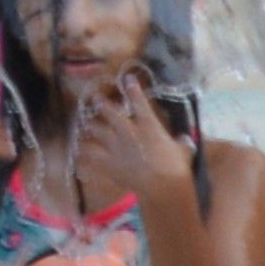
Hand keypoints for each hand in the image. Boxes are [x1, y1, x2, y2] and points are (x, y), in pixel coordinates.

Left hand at [65, 62, 192, 211]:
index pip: (138, 101)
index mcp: (148, 125)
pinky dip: (83, 153)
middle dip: (101, 103)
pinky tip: (79, 153)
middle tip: (95, 99)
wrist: (162, 187)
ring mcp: (115, 147)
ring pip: (95, 130)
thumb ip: (182, 143)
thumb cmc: (176, 168)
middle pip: (108, 112)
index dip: (132, 88)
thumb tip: (185, 140)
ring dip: (90, 127)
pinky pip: (89, 155)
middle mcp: (128, 131)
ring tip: (86, 125)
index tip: (127, 78)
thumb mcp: (184, 151)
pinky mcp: (108, 163)